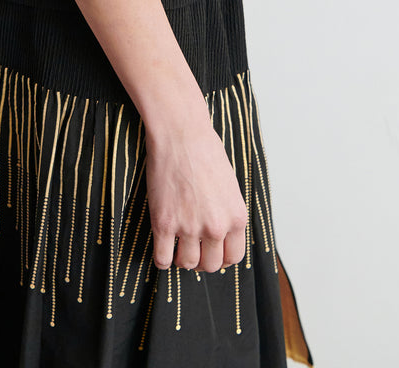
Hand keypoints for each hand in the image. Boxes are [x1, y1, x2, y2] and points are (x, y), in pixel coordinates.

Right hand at [144, 115, 247, 273]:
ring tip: (177, 246)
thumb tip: (222, 234)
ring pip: (187, 264)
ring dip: (182, 259)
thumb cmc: (204, 150)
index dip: (222, 257)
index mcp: (236, 217)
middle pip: (211, 265)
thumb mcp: (229, 184)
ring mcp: (189, 227)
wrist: (180, 133)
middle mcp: (216, 227)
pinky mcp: (164, 223)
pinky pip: (162, 258)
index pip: (234, 257)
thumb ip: (228, 212)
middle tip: (193, 249)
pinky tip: (162, 248)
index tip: (212, 252)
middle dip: (202, 260)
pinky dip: (162, 259)